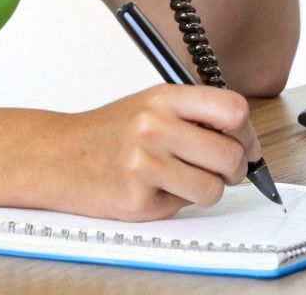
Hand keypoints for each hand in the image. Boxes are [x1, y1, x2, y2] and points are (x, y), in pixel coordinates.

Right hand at [37, 84, 262, 221]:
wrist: (58, 156)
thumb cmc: (111, 132)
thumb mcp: (152, 105)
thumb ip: (196, 114)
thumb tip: (247, 140)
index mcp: (164, 97)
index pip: (233, 110)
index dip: (247, 132)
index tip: (246, 143)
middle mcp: (154, 127)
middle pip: (230, 154)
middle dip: (235, 168)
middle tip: (224, 169)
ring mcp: (145, 165)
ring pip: (213, 188)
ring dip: (207, 189)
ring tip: (185, 178)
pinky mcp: (138, 200)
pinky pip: (183, 207)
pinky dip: (176, 202)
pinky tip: (154, 188)